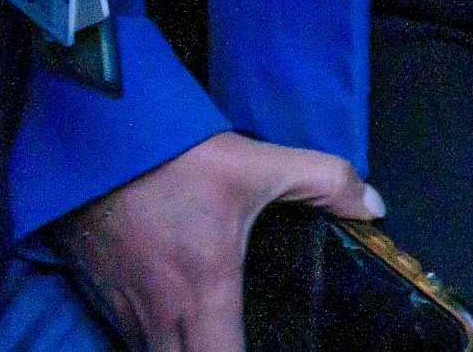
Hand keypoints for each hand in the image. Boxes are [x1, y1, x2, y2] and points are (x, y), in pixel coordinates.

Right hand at [52, 131, 377, 351]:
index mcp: (203, 294)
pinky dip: (157, 341)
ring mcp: (122, 312)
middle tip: (245, 341)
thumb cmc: (180, 160)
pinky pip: (130, 339)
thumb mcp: (261, 165)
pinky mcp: (99, 299)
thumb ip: (326, 183)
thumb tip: (374, 207)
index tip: (273, 348)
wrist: (97, 142)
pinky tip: (181, 327)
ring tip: (214, 338)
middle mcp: (159, 316)